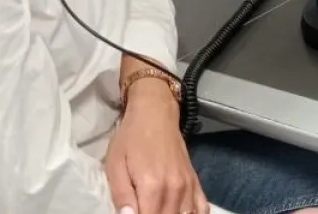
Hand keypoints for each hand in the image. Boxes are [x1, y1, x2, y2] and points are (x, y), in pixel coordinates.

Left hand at [105, 82, 207, 213]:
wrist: (156, 114)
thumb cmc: (130, 138)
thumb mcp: (115, 165)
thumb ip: (121, 195)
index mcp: (153, 186)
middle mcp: (175, 189)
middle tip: (144, 209)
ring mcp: (188, 185)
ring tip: (158, 210)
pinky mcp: (195, 181)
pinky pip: (202, 208)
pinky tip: (181, 213)